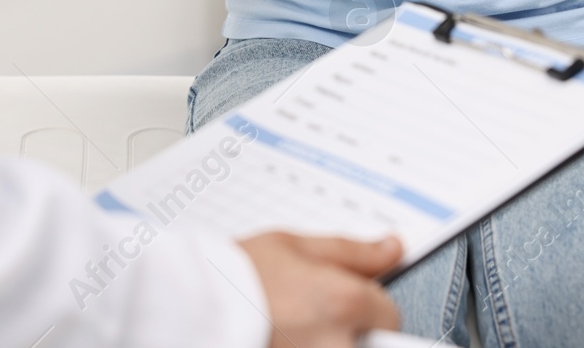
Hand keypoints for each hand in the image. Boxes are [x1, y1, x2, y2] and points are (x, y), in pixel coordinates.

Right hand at [239, 232, 401, 347]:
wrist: (192, 309)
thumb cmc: (234, 275)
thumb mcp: (294, 245)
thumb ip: (352, 252)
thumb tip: (391, 249)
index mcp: (343, 303)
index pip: (389, 313)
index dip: (365, 301)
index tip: (341, 299)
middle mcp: (338, 344)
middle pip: (371, 341)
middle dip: (349, 328)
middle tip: (310, 315)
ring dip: (328, 340)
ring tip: (293, 328)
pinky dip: (307, 347)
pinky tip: (283, 338)